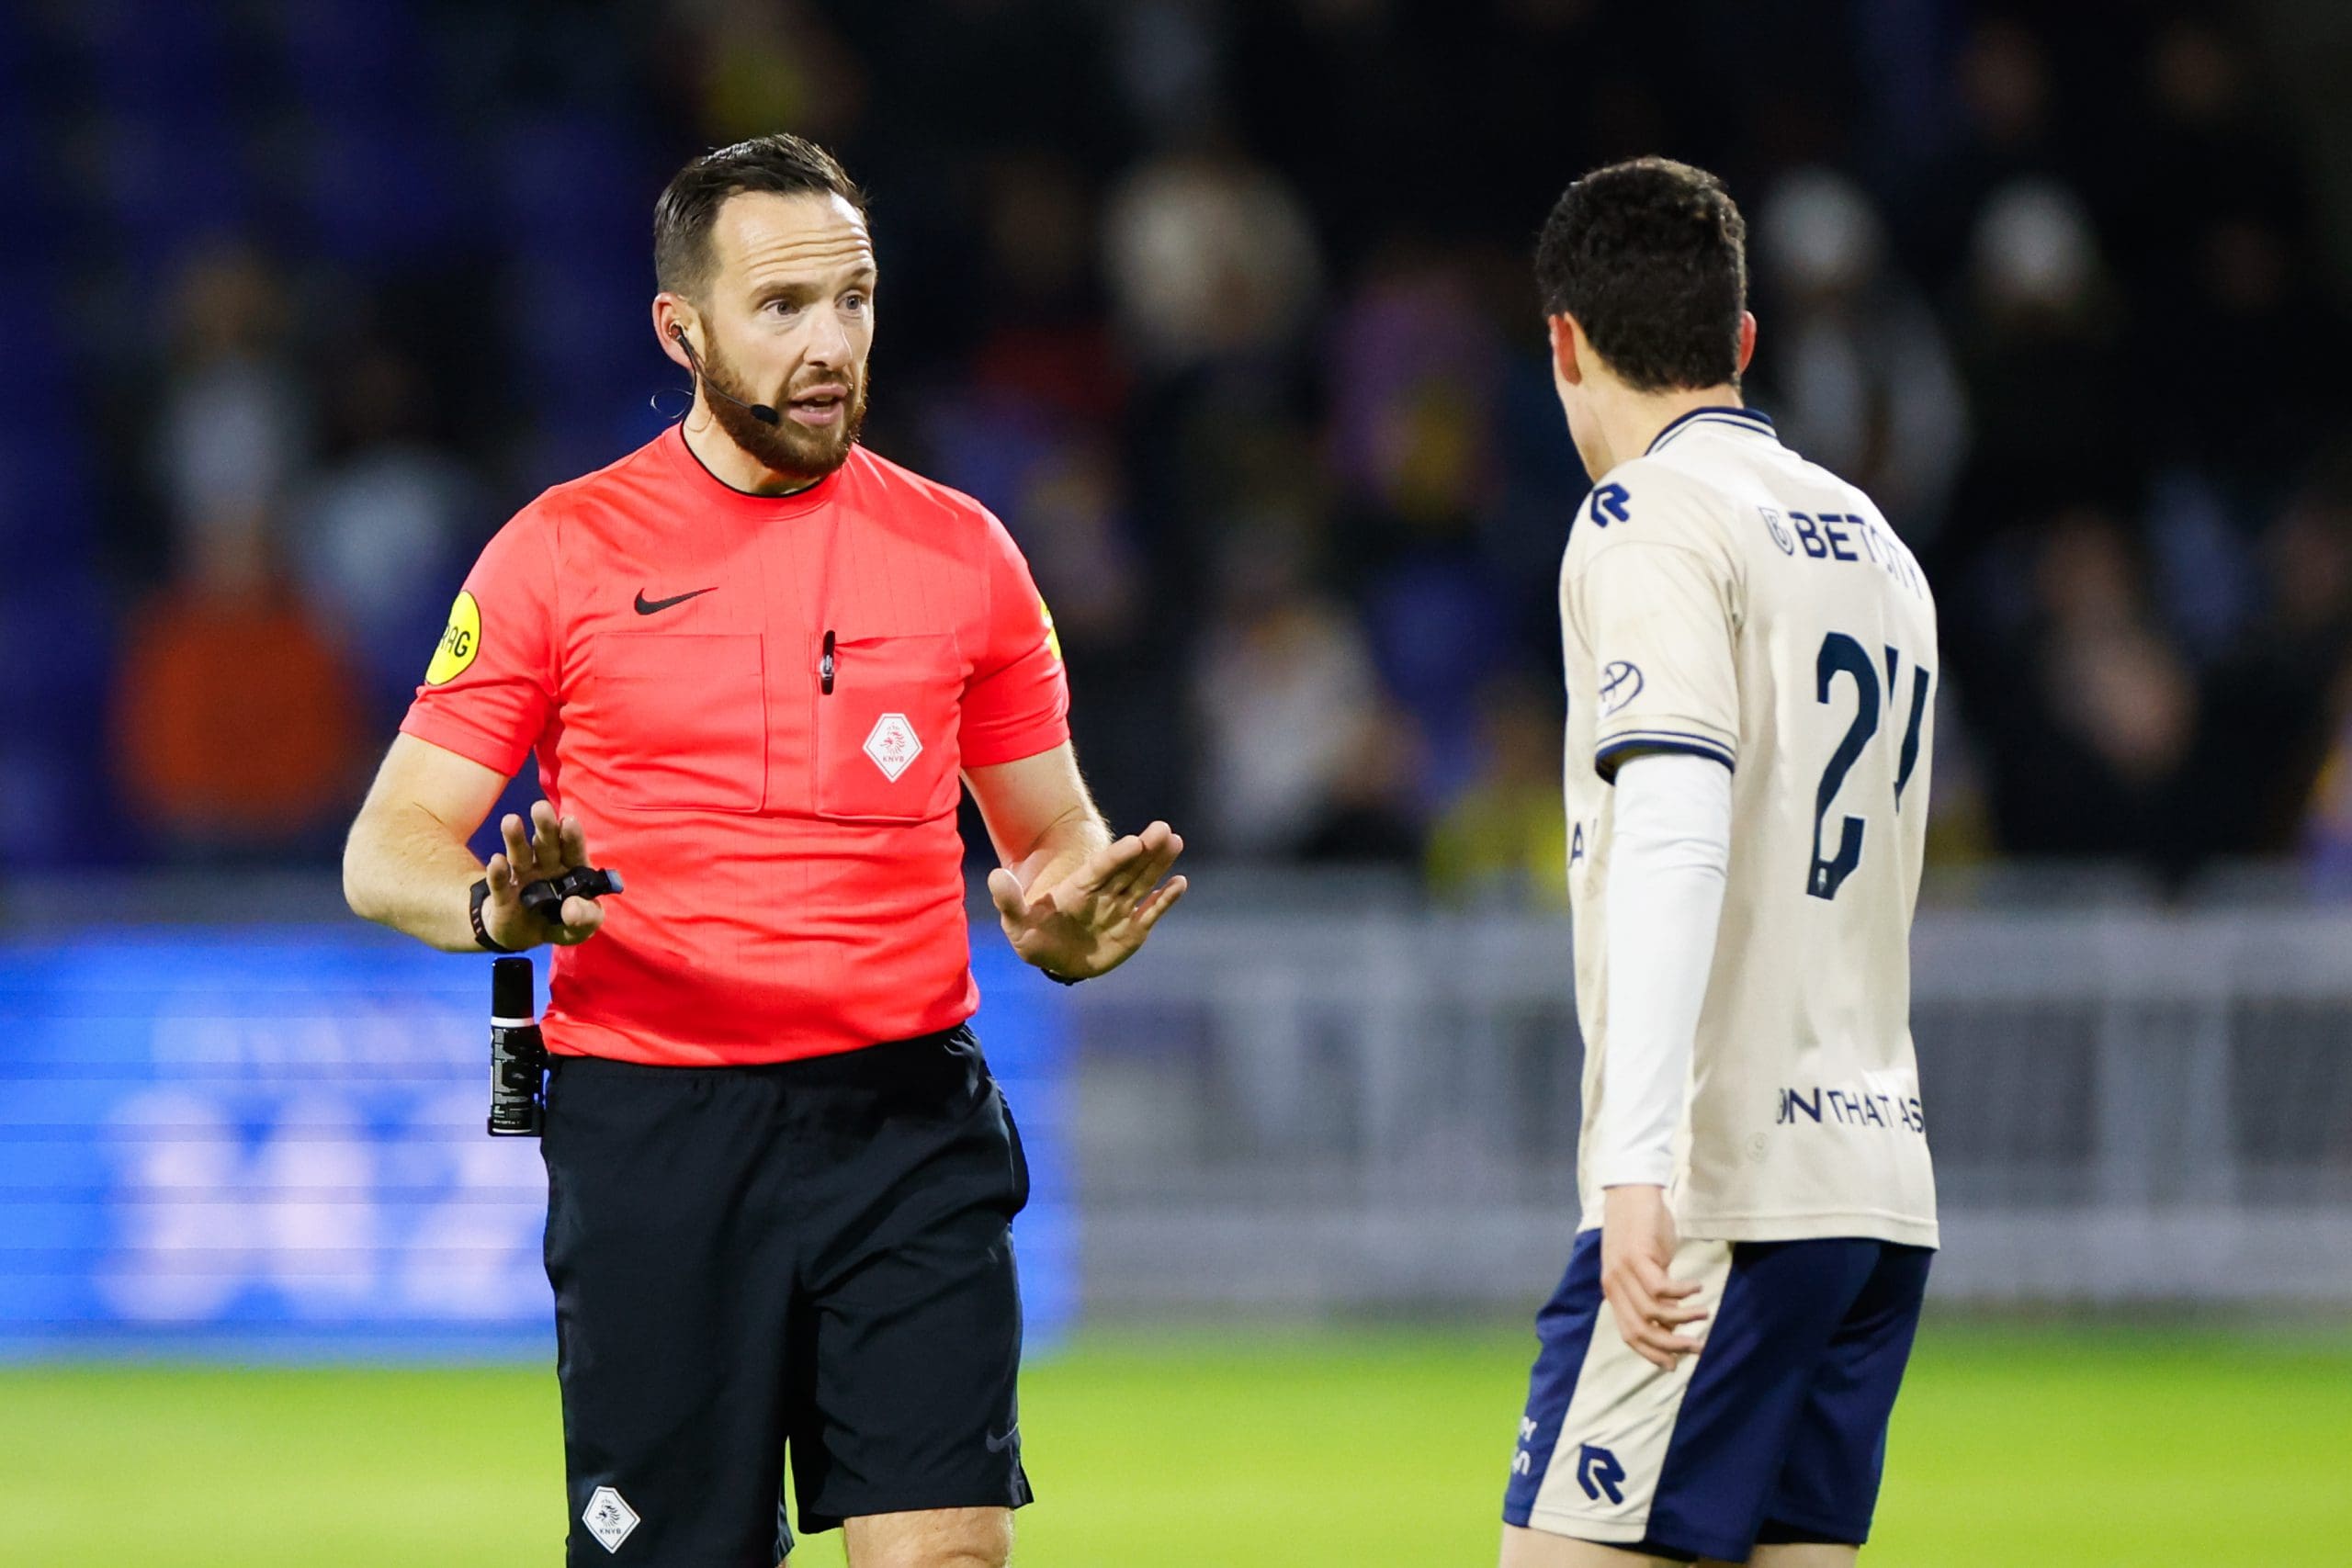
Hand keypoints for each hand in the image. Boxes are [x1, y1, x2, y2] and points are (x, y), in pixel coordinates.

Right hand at [482, 801, 608, 949]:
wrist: (525, 935)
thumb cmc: (559, 922)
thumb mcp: (580, 928)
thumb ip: (585, 918)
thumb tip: (572, 908)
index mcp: (570, 870)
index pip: (572, 850)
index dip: (572, 836)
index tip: (569, 822)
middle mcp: (546, 867)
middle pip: (546, 845)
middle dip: (545, 827)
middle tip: (541, 807)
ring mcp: (522, 878)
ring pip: (520, 855)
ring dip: (515, 839)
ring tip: (511, 821)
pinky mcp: (503, 895)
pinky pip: (500, 882)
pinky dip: (498, 872)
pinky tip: (497, 861)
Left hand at [987, 820, 1187, 980]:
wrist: (1053, 959)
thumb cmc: (1034, 937)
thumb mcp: (1016, 921)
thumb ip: (1009, 899)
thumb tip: (994, 875)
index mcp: (1079, 888)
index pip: (1101, 868)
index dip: (1117, 856)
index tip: (1134, 842)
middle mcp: (1104, 894)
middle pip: (1128, 869)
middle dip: (1146, 851)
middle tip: (1163, 829)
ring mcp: (1120, 910)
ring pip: (1142, 883)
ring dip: (1159, 864)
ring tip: (1174, 841)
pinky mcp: (1132, 930)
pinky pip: (1151, 911)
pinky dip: (1165, 899)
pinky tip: (1179, 882)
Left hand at [1600, 1184, 1708, 1369]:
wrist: (1631, 1192)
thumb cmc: (1641, 1230)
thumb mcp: (1645, 1267)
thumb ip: (1653, 1293)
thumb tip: (1673, 1319)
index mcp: (1613, 1292)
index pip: (1629, 1334)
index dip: (1651, 1352)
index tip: (1673, 1365)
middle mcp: (1614, 1285)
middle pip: (1640, 1329)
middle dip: (1670, 1345)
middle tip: (1697, 1348)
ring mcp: (1624, 1271)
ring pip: (1653, 1312)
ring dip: (1683, 1319)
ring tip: (1704, 1316)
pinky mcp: (1638, 1256)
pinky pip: (1662, 1287)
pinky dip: (1683, 1293)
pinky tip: (1698, 1288)